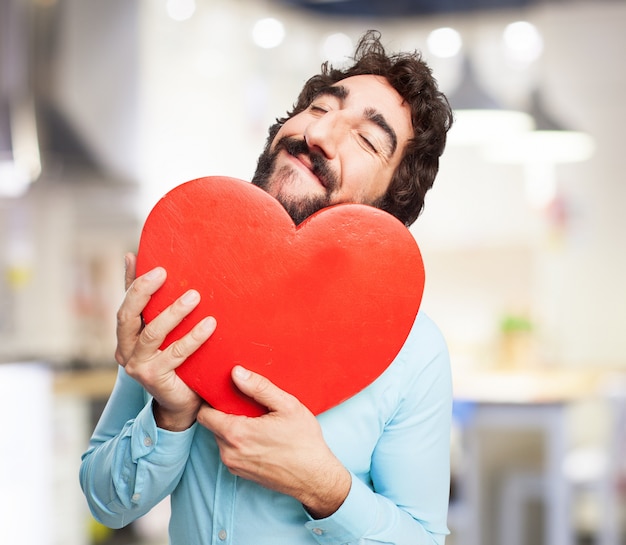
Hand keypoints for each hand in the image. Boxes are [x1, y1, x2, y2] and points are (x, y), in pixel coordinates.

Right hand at [115, 253, 216, 430]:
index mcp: (125, 335)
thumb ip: (147, 298)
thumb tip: (130, 256)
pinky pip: (175, 354)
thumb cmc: (174, 359)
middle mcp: (124, 350)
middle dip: (144, 292)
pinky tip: (209, 325)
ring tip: (195, 296)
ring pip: (153, 334)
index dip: (136, 284)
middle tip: (165, 273)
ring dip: (174, 313)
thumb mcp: (160, 328)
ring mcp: (137, 366)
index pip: (125, 305)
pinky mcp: (153, 378)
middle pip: (128, 317)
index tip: (157, 267)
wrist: (182, 402)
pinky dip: (193, 338)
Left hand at [197, 366, 350, 517]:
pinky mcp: (241, 473)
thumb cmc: (304, 442)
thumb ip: (259, 387)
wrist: (315, 477)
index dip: (212, 400)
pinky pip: (231, 450)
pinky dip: (240, 441)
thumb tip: (236, 372)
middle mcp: (229, 452)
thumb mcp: (287, 406)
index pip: (204, 413)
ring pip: (222, 437)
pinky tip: (261, 436)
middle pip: (213, 424)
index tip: (225, 392)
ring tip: (258, 420)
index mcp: (236, 433)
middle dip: (226, 412)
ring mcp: (234, 465)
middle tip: (248, 404)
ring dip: (234, 427)